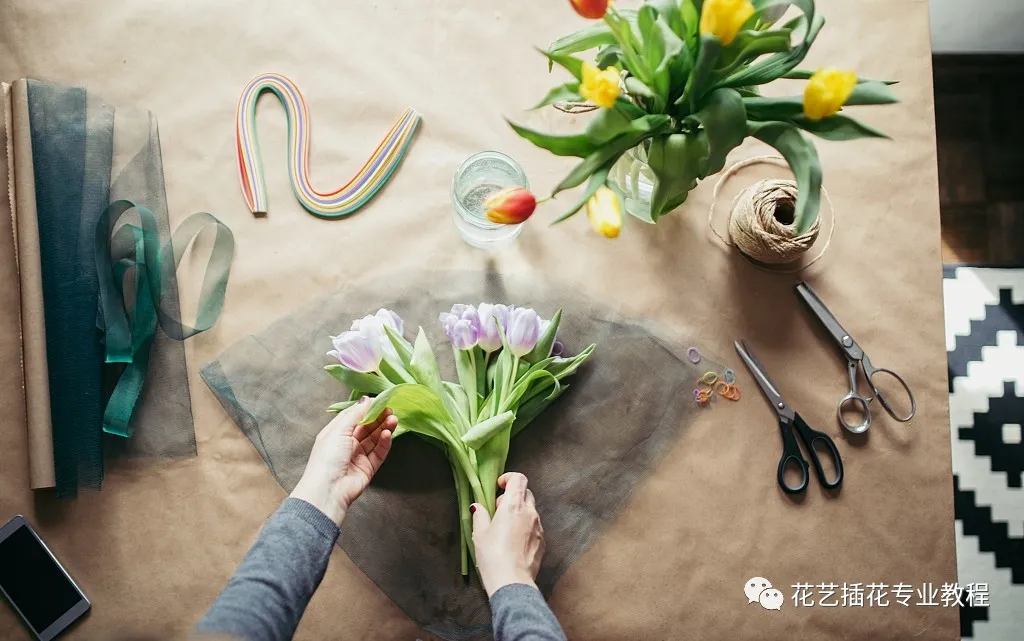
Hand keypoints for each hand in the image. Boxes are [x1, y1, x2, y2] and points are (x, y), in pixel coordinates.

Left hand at [290, 397, 395, 526]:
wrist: (328, 490)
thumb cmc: (327, 458)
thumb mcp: (339, 430)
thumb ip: (355, 414)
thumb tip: (366, 399)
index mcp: (335, 433)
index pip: (353, 417)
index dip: (366, 409)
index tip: (379, 401)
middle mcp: (346, 444)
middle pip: (366, 428)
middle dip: (378, 418)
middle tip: (390, 410)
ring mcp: (358, 457)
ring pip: (374, 439)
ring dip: (384, 428)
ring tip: (394, 419)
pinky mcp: (368, 468)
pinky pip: (379, 453)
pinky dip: (384, 443)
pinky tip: (388, 434)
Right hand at [471, 472, 544, 597]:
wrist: (512, 582)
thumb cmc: (493, 557)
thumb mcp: (479, 534)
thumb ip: (480, 515)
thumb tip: (477, 507)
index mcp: (513, 506)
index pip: (519, 479)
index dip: (509, 478)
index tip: (499, 486)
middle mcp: (530, 513)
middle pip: (526, 492)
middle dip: (513, 496)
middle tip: (498, 508)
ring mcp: (539, 527)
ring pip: (531, 510)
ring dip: (519, 512)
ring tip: (505, 527)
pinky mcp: (543, 541)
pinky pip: (535, 526)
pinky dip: (525, 526)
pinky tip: (514, 541)